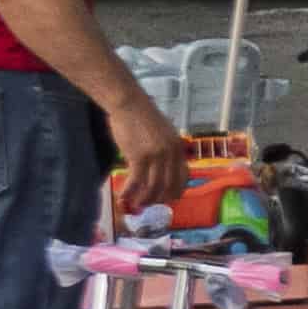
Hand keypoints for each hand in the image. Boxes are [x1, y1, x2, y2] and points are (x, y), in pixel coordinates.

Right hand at [97, 90, 187, 222]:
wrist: (129, 103)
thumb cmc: (142, 116)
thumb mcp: (163, 132)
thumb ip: (166, 149)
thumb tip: (163, 167)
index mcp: (178, 148)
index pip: (183, 176)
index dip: (176, 190)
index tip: (169, 198)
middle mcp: (170, 154)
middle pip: (169, 185)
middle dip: (160, 199)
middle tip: (150, 205)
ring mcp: (156, 156)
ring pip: (153, 186)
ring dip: (144, 199)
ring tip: (136, 204)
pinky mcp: (139, 157)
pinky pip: (136, 181)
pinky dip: (130, 192)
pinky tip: (123, 197)